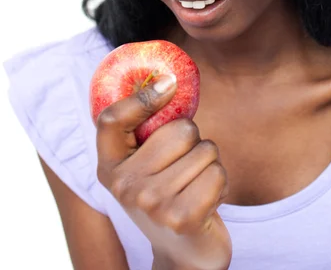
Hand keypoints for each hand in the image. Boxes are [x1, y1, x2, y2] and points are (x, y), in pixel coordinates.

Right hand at [95, 74, 231, 269]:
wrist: (185, 252)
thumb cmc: (169, 194)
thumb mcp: (148, 164)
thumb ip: (149, 129)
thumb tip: (168, 79)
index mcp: (109, 167)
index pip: (110, 120)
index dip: (140, 97)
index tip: (169, 83)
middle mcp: (124, 186)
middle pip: (179, 130)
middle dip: (194, 141)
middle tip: (184, 166)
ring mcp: (151, 203)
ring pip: (204, 150)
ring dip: (209, 164)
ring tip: (195, 186)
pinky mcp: (181, 217)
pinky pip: (217, 173)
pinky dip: (221, 183)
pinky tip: (207, 202)